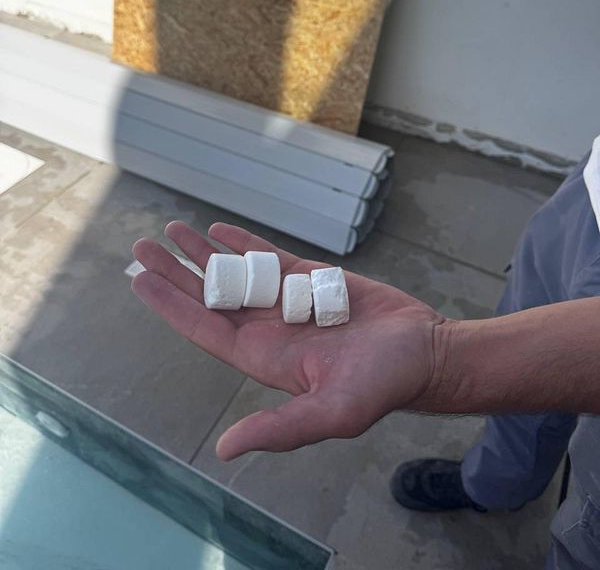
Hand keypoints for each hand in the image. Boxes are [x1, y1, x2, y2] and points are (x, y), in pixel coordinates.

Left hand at [131, 222, 446, 459]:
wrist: (425, 352)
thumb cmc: (382, 384)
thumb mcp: (332, 412)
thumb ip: (280, 428)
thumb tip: (225, 450)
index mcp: (264, 358)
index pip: (204, 327)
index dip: (171, 304)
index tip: (141, 279)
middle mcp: (268, 328)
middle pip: (210, 296)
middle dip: (177, 272)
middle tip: (144, 246)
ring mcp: (288, 301)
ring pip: (235, 272)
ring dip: (204, 253)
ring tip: (173, 230)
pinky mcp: (312, 280)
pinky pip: (269, 258)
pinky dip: (243, 244)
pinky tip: (220, 232)